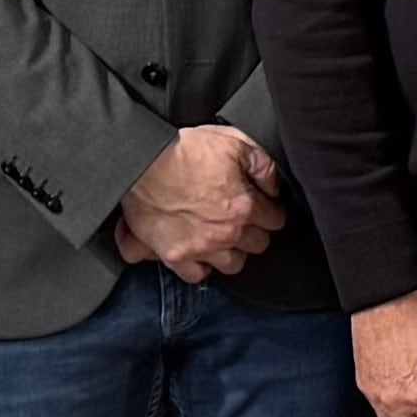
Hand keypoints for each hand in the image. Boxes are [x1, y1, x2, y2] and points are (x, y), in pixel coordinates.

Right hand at [115, 127, 284, 280]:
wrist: (141, 162)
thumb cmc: (184, 150)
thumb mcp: (235, 142)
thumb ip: (263, 166)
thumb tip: (273, 187)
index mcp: (244, 206)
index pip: (275, 220)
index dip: (271, 210)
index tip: (264, 206)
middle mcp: (226, 232)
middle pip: (258, 244)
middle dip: (255, 230)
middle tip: (244, 219)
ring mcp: (200, 247)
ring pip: (233, 264)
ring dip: (233, 251)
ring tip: (225, 237)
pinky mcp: (174, 255)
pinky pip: (196, 275)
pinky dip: (200, 266)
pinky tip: (200, 253)